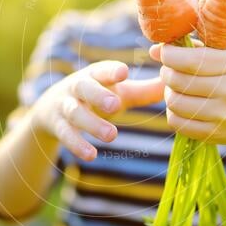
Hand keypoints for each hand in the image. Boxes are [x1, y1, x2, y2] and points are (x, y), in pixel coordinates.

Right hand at [30, 60, 164, 161]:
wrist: (51, 108)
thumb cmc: (96, 96)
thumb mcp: (119, 92)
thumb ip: (144, 91)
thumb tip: (174, 86)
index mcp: (95, 75)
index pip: (102, 70)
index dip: (111, 71)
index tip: (124, 72)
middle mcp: (77, 87)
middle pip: (85, 88)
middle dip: (99, 95)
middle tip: (115, 105)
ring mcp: (65, 106)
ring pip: (75, 114)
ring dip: (92, 124)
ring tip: (112, 135)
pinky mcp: (57, 126)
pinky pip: (66, 135)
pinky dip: (77, 145)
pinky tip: (91, 155)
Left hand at [149, 42, 225, 146]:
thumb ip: (194, 49)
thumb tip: (155, 50)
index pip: (190, 60)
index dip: (169, 55)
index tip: (164, 52)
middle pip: (178, 81)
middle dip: (167, 73)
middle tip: (170, 71)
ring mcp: (223, 116)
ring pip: (175, 102)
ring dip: (168, 94)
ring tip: (177, 89)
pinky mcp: (214, 134)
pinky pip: (178, 123)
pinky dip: (174, 113)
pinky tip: (182, 106)